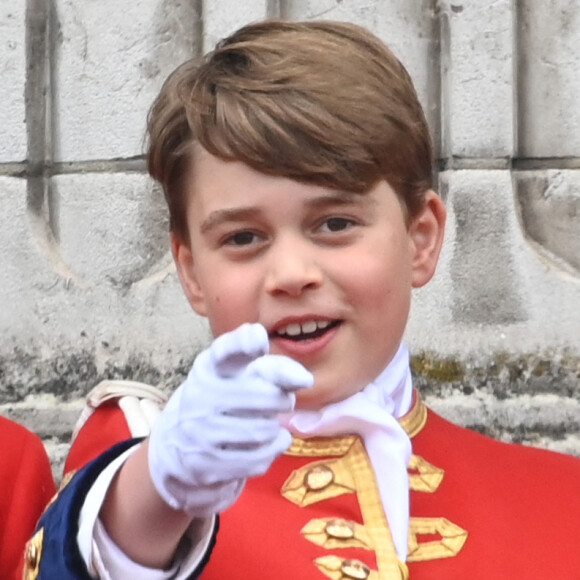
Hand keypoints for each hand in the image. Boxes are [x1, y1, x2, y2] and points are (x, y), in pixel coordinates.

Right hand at [148, 323, 312, 515]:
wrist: (176, 444)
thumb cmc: (224, 399)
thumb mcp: (243, 375)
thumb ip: (276, 369)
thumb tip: (305, 379)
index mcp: (210, 365)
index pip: (228, 349)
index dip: (244, 343)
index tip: (259, 341)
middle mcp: (200, 394)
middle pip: (267, 395)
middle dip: (282, 400)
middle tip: (278, 402)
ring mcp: (199, 432)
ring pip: (264, 431)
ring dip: (275, 429)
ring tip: (267, 424)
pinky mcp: (204, 465)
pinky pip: (258, 460)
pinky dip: (270, 452)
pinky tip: (265, 445)